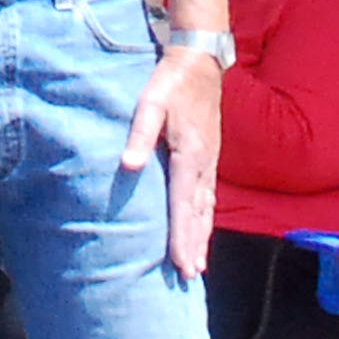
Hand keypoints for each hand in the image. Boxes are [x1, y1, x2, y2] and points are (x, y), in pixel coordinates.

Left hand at [118, 44, 222, 280]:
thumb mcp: (150, 103)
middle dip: (194, 246)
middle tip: (190, 277)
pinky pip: (208, 197)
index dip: (182, 236)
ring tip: (197, 267)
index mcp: (190, 154)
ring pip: (206, 209)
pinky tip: (200, 232)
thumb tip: (128, 166)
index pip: (184, 204)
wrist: (199, 62)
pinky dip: (204, 219)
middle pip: (199, 214)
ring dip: (201, 237)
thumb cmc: (170, 82)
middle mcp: (204, 164)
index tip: (181, 264)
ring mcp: (210, 162)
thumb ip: (139, 134)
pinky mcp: (209, 158)